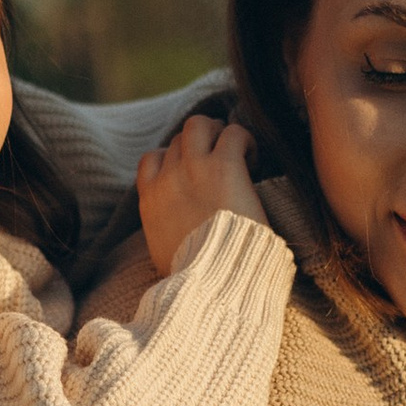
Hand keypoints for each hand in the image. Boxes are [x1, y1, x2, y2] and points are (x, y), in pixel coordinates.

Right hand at [135, 114, 261, 276]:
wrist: (213, 281)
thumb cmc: (195, 278)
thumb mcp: (165, 257)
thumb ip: (165, 235)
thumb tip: (173, 241)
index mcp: (151, 201)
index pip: (152, 159)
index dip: (174, 157)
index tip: (194, 170)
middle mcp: (168, 178)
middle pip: (180, 139)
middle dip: (202, 143)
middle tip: (223, 160)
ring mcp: (195, 168)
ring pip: (199, 124)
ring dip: (219, 132)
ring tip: (239, 153)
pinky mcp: (224, 166)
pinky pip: (234, 133)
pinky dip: (245, 140)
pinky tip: (255, 160)